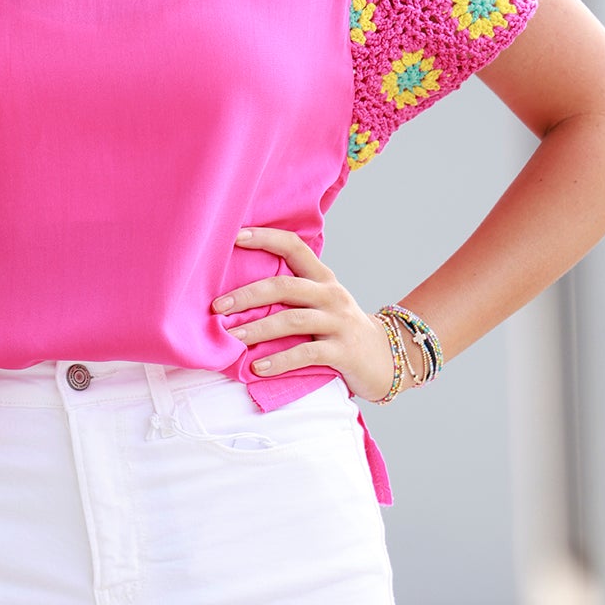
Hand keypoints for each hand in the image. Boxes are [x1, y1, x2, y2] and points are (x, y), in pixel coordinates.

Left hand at [211, 224, 403, 402]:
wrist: (387, 358)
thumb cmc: (340, 330)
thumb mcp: (322, 303)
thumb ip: (292, 294)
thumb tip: (238, 292)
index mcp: (323, 278)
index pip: (294, 246)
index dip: (265, 238)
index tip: (234, 236)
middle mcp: (331, 295)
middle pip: (285, 286)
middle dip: (247, 295)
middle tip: (218, 307)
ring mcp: (339, 322)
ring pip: (292, 320)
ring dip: (257, 329)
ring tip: (231, 338)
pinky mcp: (343, 352)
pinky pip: (306, 354)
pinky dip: (279, 361)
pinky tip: (257, 368)